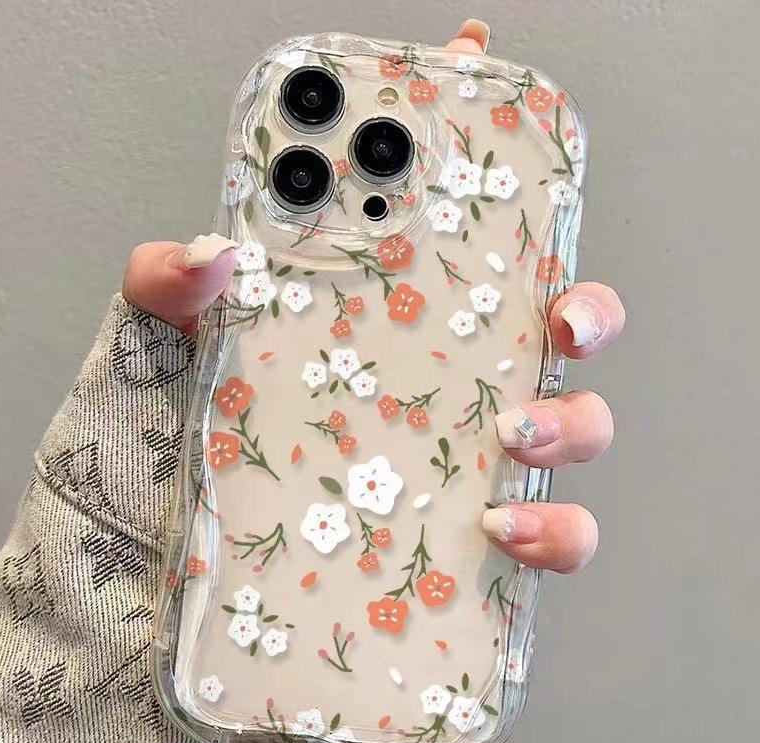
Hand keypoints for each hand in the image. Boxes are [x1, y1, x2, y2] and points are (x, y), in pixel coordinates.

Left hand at [122, 20, 624, 573]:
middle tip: (558, 325)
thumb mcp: (172, 345)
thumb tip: (210, 253)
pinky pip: (551, 538)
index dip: (525, 203)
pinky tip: (500, 526)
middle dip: (589, 314)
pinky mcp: (467, 538)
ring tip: (514, 433)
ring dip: (572, 425)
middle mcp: (449, 381)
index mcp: (399, 320)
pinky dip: (552, 530)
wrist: (174, 544)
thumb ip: (170, 286)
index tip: (538, 181)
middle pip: (561, 334)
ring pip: (576, 431)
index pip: (484, 253)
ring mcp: (465, 458)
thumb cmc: (186, 436)